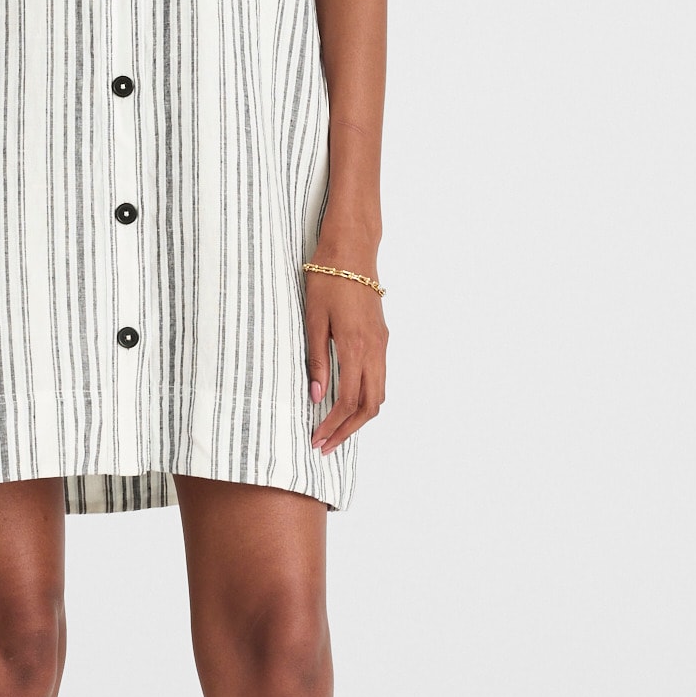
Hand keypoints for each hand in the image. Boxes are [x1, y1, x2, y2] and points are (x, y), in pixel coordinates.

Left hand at [302, 262, 386, 454]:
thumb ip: (317, 359)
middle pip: (370, 406)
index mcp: (355, 346)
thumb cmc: (327, 279)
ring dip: (359, 417)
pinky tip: (348, 403)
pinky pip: (380, 377)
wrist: (352, 250)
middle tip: (325, 445)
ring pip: (379, 394)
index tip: (316, 439)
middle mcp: (374, 349)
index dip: (332, 425)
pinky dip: (366, 398)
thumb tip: (317, 396)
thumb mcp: (313, 319)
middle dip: (347, 430)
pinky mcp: (382, 337)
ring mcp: (382, 344)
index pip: (347, 400)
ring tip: (336, 430)